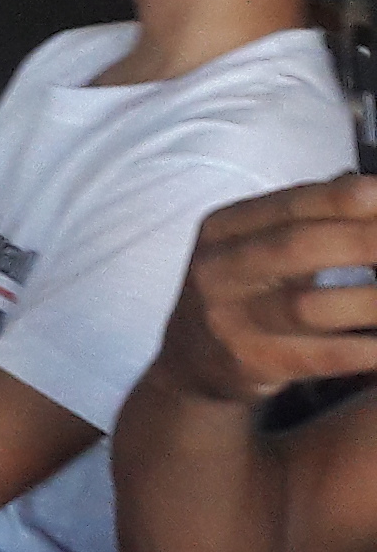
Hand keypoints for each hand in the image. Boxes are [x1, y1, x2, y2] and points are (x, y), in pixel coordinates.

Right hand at [155, 178, 376, 405]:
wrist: (192, 362)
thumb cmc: (246, 291)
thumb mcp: (261, 244)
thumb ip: (311, 214)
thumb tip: (372, 187)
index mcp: (224, 229)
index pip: (293, 203)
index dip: (347, 199)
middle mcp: (218, 270)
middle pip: (298, 246)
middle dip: (367, 241)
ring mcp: (229, 320)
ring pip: (310, 305)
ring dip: (373, 301)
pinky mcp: (248, 364)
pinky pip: (320, 357)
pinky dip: (365, 350)